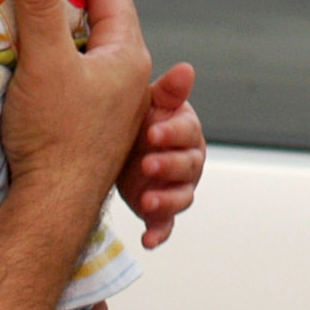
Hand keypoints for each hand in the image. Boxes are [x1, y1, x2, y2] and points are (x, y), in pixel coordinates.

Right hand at [2, 0, 151, 206]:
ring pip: (100, 49)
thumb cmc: (54, 134)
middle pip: (110, 19)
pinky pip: (89, 74)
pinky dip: (73, 54)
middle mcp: (130, 79)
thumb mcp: (45, 60)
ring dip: (81, 22)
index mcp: (127, 56)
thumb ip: (41, 2)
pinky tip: (55, 59)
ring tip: (61, 1)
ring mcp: (116, 106)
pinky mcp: (97, 127)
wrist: (53, 206)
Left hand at [114, 62, 204, 248]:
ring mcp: (175, 188)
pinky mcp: (161, 211)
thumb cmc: (139, 121)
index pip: (187, 131)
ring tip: (147, 201)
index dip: (171, 133)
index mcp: (186, 131)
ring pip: (181, 197)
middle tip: (147, 164)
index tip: (152, 132)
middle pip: (188, 166)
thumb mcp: (150, 103)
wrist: (121, 147)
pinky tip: (147, 240)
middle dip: (168, 166)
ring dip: (166, 200)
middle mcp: (187, 161)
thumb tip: (186, 69)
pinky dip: (158, 233)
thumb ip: (169, 92)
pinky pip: (165, 226)